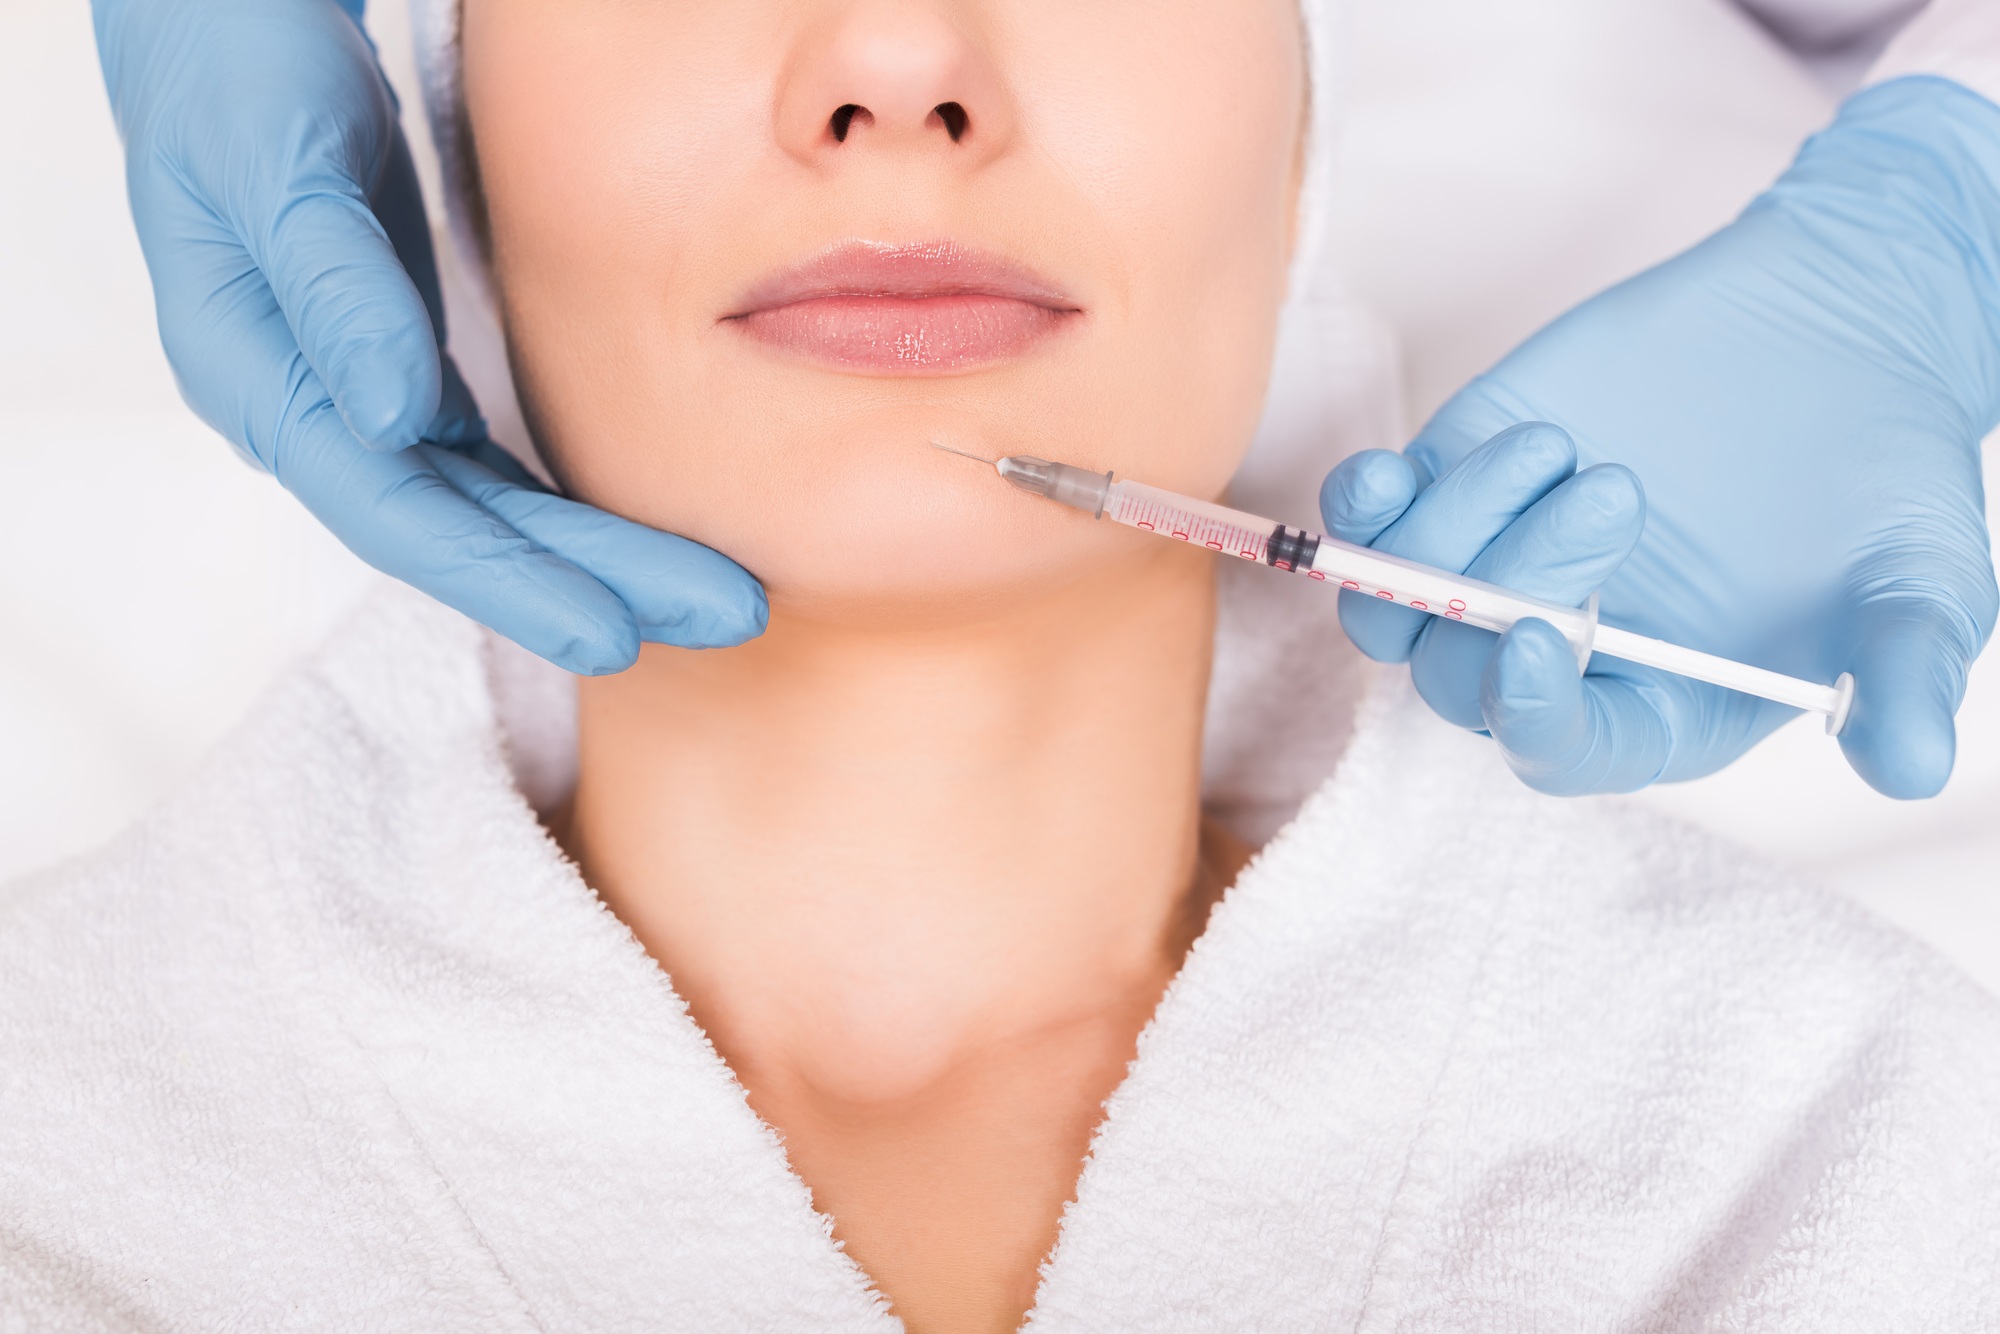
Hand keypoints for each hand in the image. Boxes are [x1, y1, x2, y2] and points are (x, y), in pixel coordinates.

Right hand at [92, 0, 764, 670]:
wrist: (213, 34)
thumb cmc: (231, 77)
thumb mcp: (274, 161)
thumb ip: (334, 286)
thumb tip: (392, 415)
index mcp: (260, 383)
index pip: (398, 515)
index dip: (506, 580)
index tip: (612, 630)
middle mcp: (310, 416)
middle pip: (463, 531)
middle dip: (591, 585)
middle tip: (727, 615)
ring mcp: (358, 404)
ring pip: (489, 507)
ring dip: (597, 556)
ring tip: (712, 592)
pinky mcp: (402, 378)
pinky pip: (492, 468)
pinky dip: (564, 508)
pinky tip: (638, 538)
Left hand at [1322, 76, 1999, 797]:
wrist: (1842, 339)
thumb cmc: (1882, 483)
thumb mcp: (1923, 581)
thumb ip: (1906, 675)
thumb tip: (1910, 769)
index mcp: (1654, 708)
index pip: (1560, 751)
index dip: (1531, 717)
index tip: (1529, 642)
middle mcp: (1561, 656)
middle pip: (1458, 680)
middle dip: (1516, 587)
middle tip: (1620, 490)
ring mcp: (1498, 569)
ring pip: (1399, 606)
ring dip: (1450, 534)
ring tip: (1560, 450)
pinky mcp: (1460, 487)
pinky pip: (1368, 526)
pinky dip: (1362, 507)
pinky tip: (1397, 468)